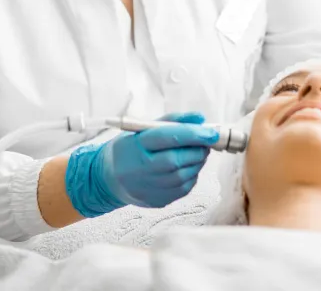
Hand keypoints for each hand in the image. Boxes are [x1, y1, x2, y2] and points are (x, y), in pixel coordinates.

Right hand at [64, 112, 219, 217]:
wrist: (108, 177)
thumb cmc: (130, 148)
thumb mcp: (145, 128)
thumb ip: (174, 121)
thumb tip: (200, 119)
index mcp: (138, 145)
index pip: (170, 137)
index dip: (194, 134)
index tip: (212, 131)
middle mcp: (142, 168)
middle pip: (179, 159)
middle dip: (198, 149)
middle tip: (205, 141)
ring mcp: (149, 188)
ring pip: (184, 175)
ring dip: (197, 162)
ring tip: (195, 152)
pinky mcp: (157, 201)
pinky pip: (183, 188)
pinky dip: (191, 175)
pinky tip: (186, 167)